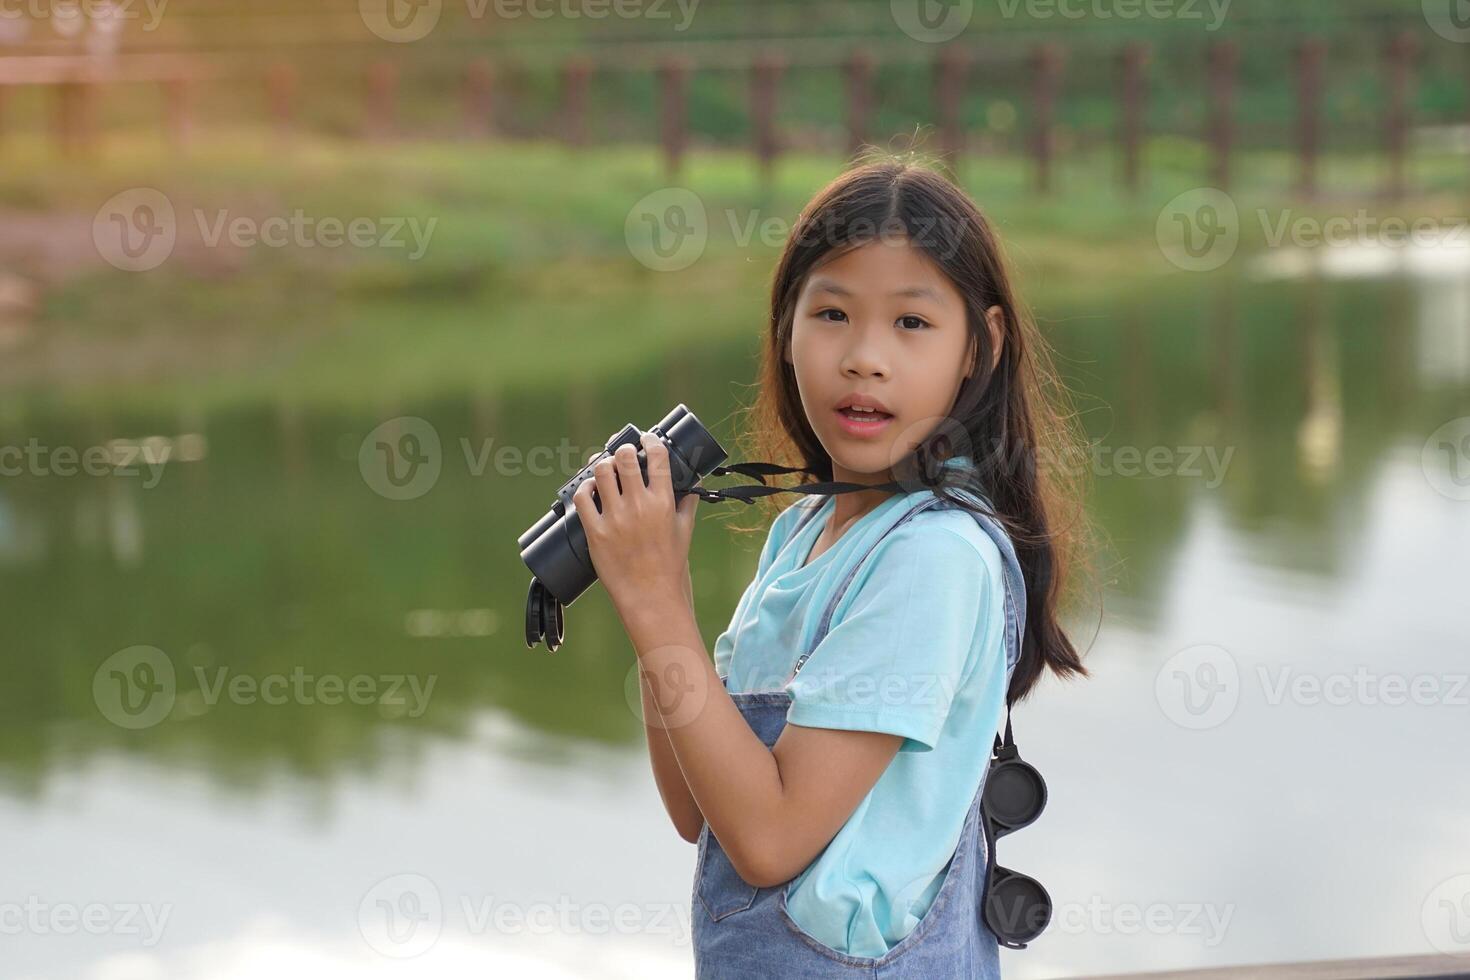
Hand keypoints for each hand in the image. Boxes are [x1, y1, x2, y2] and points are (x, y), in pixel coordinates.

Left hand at [574, 433, 700, 624]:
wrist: (651, 598)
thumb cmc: (670, 567)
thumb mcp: (684, 532)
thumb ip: (686, 504)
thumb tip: (692, 484)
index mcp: (663, 504)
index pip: (657, 457)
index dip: (650, 441)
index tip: (646, 439)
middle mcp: (638, 507)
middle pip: (624, 459)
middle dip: (623, 450)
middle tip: (622, 453)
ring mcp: (614, 519)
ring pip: (600, 473)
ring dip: (602, 465)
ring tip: (605, 468)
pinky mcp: (595, 533)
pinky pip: (582, 498)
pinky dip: (584, 488)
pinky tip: (589, 488)